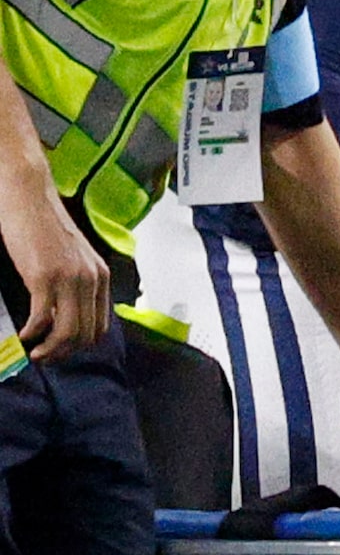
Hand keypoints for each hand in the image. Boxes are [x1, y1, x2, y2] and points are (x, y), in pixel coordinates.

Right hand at [0, 171, 108, 360]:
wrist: (28, 197)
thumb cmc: (44, 227)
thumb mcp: (72, 257)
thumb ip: (76, 282)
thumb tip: (65, 312)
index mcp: (101, 275)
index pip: (100, 325)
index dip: (80, 345)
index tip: (61, 350)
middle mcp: (91, 278)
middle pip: (85, 334)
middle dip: (63, 353)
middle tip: (43, 357)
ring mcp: (69, 278)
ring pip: (68, 332)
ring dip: (50, 350)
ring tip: (34, 353)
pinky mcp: (44, 276)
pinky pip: (43, 318)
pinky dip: (32, 333)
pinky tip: (24, 335)